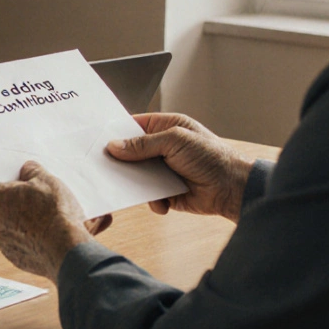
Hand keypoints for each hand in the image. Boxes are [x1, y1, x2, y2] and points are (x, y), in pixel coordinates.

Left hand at [0, 161, 110, 282]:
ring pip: (18, 226)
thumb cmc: (54, 213)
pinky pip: (24, 244)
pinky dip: (35, 240)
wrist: (66, 249)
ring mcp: (4, 243)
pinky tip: (51, 236)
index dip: (23, 185)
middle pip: (10, 207)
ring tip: (52, 221)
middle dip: (26, 204)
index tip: (37, 188)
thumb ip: (32, 170)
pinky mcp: (16, 258)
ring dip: (30, 223)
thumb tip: (27, 169)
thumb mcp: (46, 179)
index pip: (6, 186)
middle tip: (47, 203)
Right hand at [107, 113, 251, 221]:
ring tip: (131, 186)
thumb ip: (143, 144)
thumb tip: (115, 146)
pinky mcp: (165, 191)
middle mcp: (162, 147)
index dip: (116, 131)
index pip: (134, 126)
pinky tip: (161, 202)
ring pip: (136, 174)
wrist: (232, 189)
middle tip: (104, 166)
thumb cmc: (211, 157)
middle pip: (131, 151)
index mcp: (166, 127)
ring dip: (134, 182)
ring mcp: (163, 169)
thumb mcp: (175, 141)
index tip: (97, 138)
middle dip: (120, 160)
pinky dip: (151, 200)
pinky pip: (147, 194)